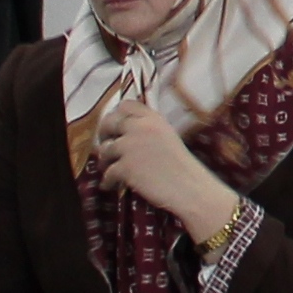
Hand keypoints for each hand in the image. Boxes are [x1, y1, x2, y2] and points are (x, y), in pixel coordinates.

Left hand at [88, 98, 247, 245]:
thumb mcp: (168, 137)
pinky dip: (107, 181)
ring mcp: (130, 146)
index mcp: (153, 118)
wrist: (188, 187)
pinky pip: (107, 172)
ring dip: (104, 161)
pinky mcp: (125, 166)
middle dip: (104, 134)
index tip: (116, 126)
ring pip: (104, 149)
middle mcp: (139, 127)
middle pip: (109, 122)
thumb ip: (149, 130)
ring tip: (110, 170)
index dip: (117, 115)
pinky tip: (111, 185)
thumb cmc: (182, 166)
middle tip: (107, 146)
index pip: (126, 105)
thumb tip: (124, 133)